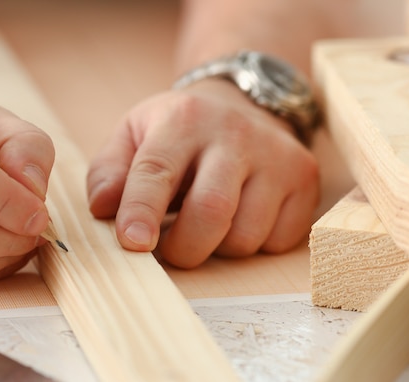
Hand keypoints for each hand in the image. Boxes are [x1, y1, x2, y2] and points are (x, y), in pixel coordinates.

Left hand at [87, 79, 318, 267]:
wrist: (245, 105)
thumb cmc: (181, 131)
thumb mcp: (135, 135)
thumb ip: (110, 171)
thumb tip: (103, 210)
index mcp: (184, 119)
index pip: (157, 170)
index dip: (141, 212)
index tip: (132, 244)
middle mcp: (235, 134)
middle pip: (211, 211)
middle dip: (184, 248)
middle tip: (170, 249)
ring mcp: (277, 156)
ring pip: (245, 235)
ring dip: (217, 249)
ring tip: (206, 225)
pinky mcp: (305, 180)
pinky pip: (277, 241)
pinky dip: (252, 245)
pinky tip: (240, 219)